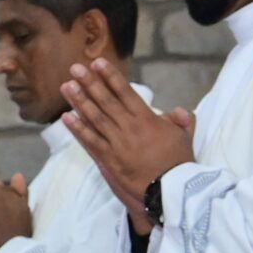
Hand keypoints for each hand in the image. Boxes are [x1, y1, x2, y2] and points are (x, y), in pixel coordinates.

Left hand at [61, 58, 192, 212]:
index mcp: (147, 119)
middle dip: (89, 83)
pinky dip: (77, 129)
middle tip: (75, 68)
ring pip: (94, 118)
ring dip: (79, 101)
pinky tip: (66, 117)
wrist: (170, 190)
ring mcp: (116, 143)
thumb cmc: (179, 163)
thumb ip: (182, 120)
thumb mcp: (185, 137)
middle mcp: (129, 127)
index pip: (125, 92)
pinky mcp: (108, 159)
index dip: (110, 77)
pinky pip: (90, 141)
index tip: (98, 63)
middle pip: (106, 101)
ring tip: (66, 86)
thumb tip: (177, 110)